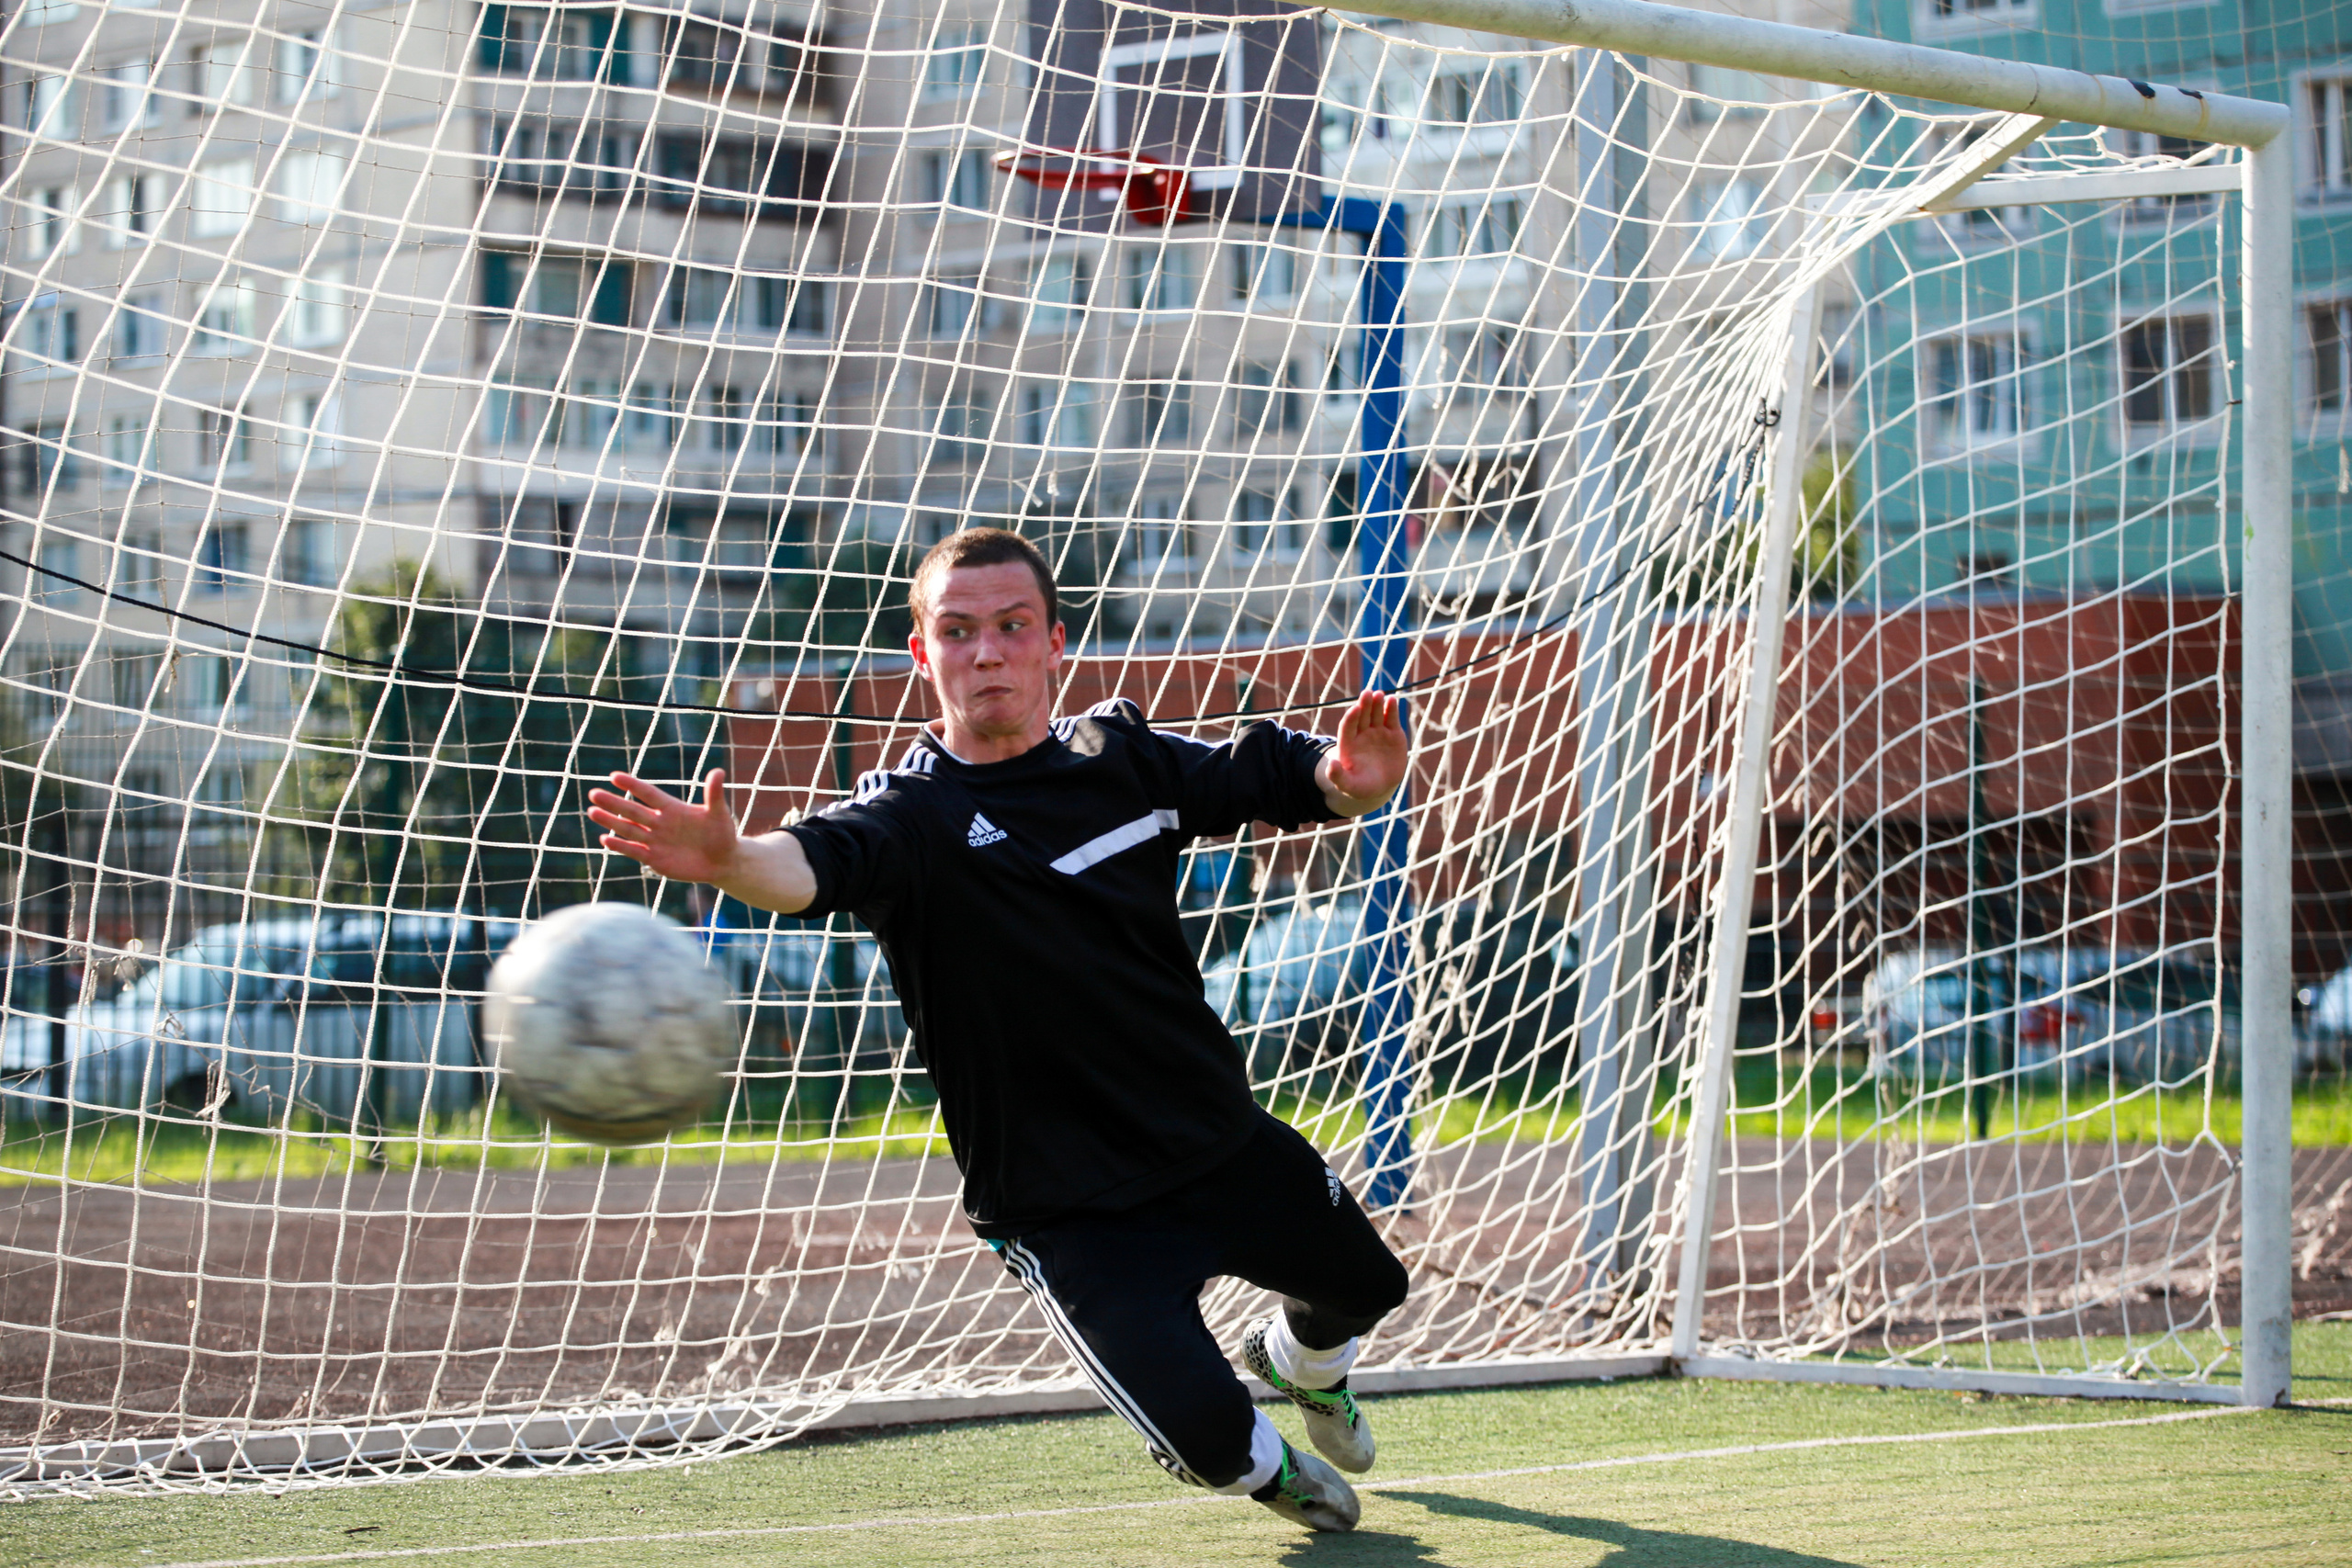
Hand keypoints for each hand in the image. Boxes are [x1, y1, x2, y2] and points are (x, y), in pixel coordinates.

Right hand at [589, 769, 740, 884]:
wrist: (723, 861)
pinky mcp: (655, 858)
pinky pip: (634, 850)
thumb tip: (718, 771)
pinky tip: (605, 839)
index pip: (649, 794)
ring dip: (611, 821)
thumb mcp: (719, 813)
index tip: (614, 776)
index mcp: (673, 809)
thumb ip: (714, 794)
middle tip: (594, 793)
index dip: (633, 786)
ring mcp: (656, 841)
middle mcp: (660, 823)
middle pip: (633, 811)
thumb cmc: (722, 834)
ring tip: (592, 812)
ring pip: (629, 829)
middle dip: (614, 803)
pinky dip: (620, 846)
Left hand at [1318, 690, 1407, 815]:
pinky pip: (1391, 718)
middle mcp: (1362, 734)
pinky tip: (1392, 700)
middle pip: (1362, 716)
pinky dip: (1392, 709)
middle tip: (1367, 693)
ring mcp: (1377, 731)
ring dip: (1377, 703)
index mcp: (1348, 743)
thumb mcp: (1348, 786)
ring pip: (1376, 714)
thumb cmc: (1362, 787)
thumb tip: (1330, 765)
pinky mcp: (1393, 733)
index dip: (1351, 718)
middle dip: (1364, 705)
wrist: (1382, 787)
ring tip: (1380, 694)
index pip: (1347, 727)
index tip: (1355, 709)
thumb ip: (1337, 777)